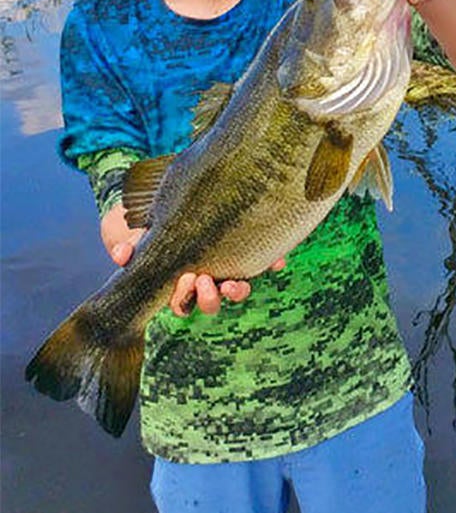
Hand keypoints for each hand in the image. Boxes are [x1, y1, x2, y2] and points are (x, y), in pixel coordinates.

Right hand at [101, 201, 283, 316]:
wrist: (177, 208)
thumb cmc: (155, 226)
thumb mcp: (140, 236)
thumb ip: (129, 247)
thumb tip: (120, 254)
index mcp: (180, 283)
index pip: (182, 304)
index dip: (182, 298)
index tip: (186, 279)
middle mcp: (206, 280)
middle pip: (211, 303)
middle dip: (209, 297)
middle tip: (204, 279)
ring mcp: (227, 270)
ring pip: (236, 291)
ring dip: (237, 290)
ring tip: (235, 283)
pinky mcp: (249, 254)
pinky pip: (264, 264)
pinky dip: (272, 264)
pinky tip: (277, 261)